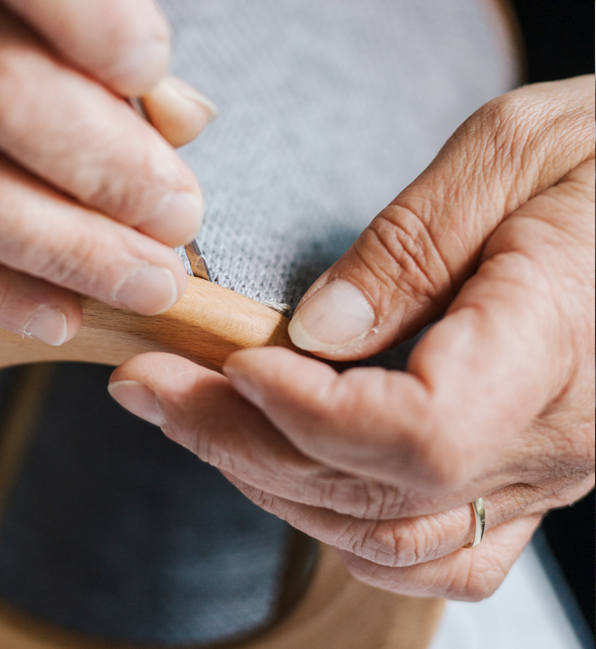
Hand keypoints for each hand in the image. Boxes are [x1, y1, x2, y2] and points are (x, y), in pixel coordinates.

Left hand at [109, 76, 594, 598]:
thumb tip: (314, 331)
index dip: (305, 413)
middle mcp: (552, 439)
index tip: (227, 361)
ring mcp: (540, 475)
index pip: (416, 434)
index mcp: (556, 344)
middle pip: (372, 493)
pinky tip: (283, 473)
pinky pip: (431, 551)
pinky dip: (343, 527)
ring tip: (189, 416)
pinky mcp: (524, 482)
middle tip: (148, 385)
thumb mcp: (512, 151)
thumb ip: (411, 246)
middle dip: (238, 441)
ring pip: (387, 539)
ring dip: (271, 482)